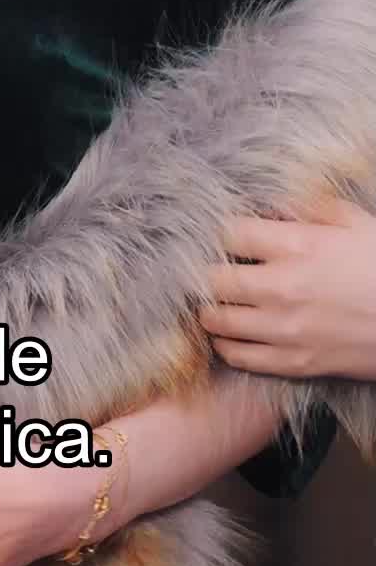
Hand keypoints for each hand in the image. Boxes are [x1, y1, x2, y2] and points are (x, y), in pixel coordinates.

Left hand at [199, 199, 375, 380]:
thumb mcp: (356, 222)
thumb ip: (311, 207)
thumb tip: (274, 203)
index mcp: (299, 246)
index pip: (231, 234)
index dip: (223, 234)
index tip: (227, 239)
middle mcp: (284, 287)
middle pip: (214, 279)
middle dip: (209, 273)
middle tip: (214, 272)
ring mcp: (287, 328)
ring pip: (219, 320)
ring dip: (211, 310)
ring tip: (216, 303)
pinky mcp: (295, 362)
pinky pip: (240, 357)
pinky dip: (227, 346)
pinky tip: (229, 336)